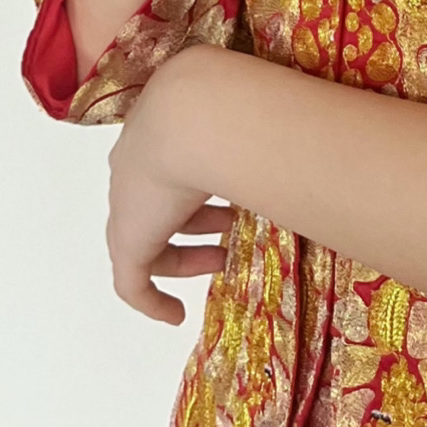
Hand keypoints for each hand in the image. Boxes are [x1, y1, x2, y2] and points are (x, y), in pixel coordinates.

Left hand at [106, 70, 232, 323]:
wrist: (190, 115)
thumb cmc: (222, 110)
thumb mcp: (239, 120)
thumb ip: (255, 130)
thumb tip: (298, 132)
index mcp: (156, 136)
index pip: (169, 172)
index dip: (197, 189)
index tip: (226, 203)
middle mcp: (134, 170)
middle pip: (159, 207)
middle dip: (198, 223)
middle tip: (231, 231)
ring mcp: (127, 207)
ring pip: (149, 242)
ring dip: (186, 256)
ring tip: (223, 260)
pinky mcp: (129, 242)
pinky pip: (132, 284)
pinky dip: (153, 302)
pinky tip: (176, 316)